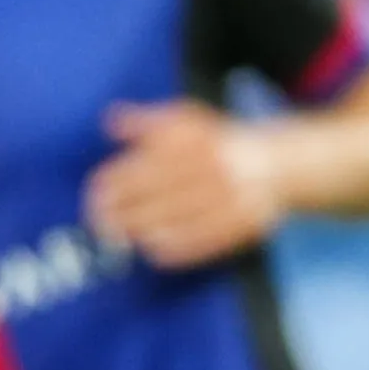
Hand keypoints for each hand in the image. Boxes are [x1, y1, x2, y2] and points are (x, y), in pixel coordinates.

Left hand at [84, 101, 288, 266]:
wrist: (275, 166)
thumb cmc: (219, 143)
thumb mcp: (186, 120)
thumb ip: (148, 121)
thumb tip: (111, 121)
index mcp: (195, 141)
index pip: (147, 161)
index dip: (115, 181)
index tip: (94, 194)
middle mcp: (212, 168)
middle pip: (156, 194)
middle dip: (122, 211)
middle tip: (99, 224)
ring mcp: (229, 197)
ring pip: (177, 218)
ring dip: (142, 231)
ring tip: (120, 238)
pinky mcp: (241, 223)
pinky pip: (204, 240)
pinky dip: (175, 248)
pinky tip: (153, 249)